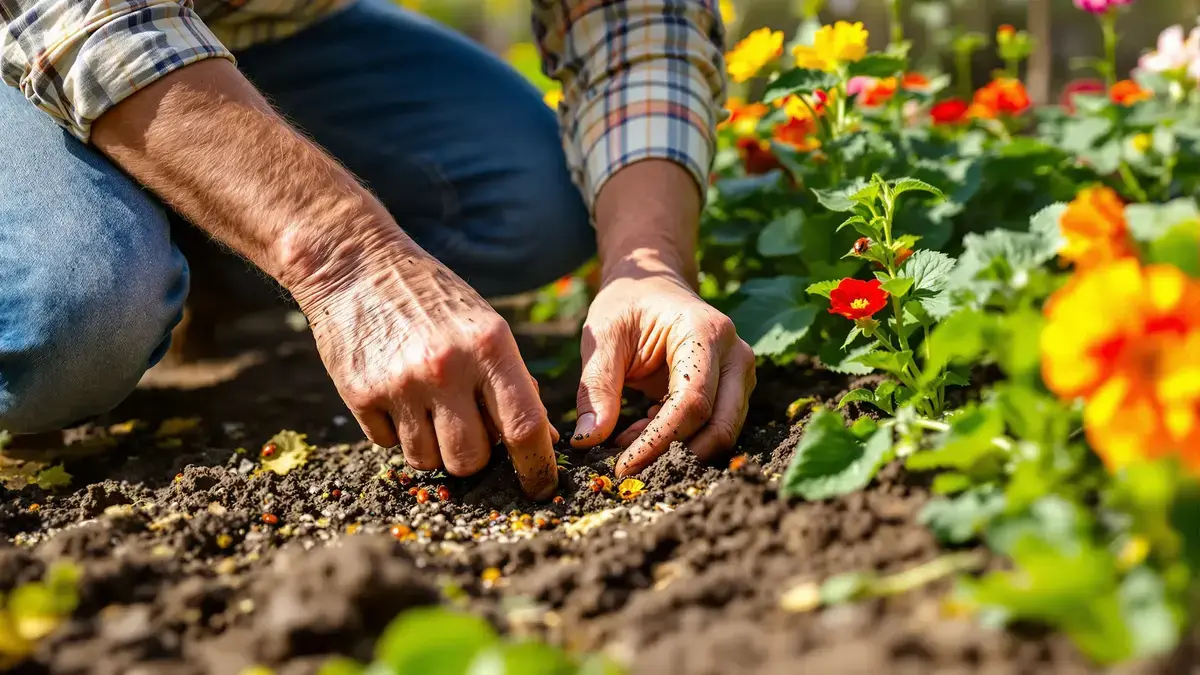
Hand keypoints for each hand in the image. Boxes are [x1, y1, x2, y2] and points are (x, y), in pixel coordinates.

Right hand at [292, 233, 558, 498]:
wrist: (355, 265)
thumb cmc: (432, 298)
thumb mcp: (484, 326)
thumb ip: (511, 380)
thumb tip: (540, 439)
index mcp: (489, 346)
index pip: (524, 426)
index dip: (537, 466)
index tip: (541, 487)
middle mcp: (445, 368)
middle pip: (471, 459)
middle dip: (475, 459)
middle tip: (468, 433)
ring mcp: (400, 384)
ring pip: (428, 460)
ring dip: (433, 448)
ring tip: (428, 408)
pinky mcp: (360, 394)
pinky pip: (388, 445)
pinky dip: (396, 433)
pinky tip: (395, 395)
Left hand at [571, 269, 756, 475]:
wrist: (653, 286)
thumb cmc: (627, 304)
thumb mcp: (602, 336)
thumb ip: (597, 388)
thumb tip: (589, 441)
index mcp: (705, 332)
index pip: (692, 401)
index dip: (659, 440)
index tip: (623, 466)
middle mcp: (735, 355)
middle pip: (719, 425)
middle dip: (675, 455)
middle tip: (628, 468)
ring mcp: (740, 374)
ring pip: (719, 432)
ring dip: (673, 448)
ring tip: (625, 439)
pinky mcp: (733, 390)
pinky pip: (711, 428)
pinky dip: (674, 440)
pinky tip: (637, 430)